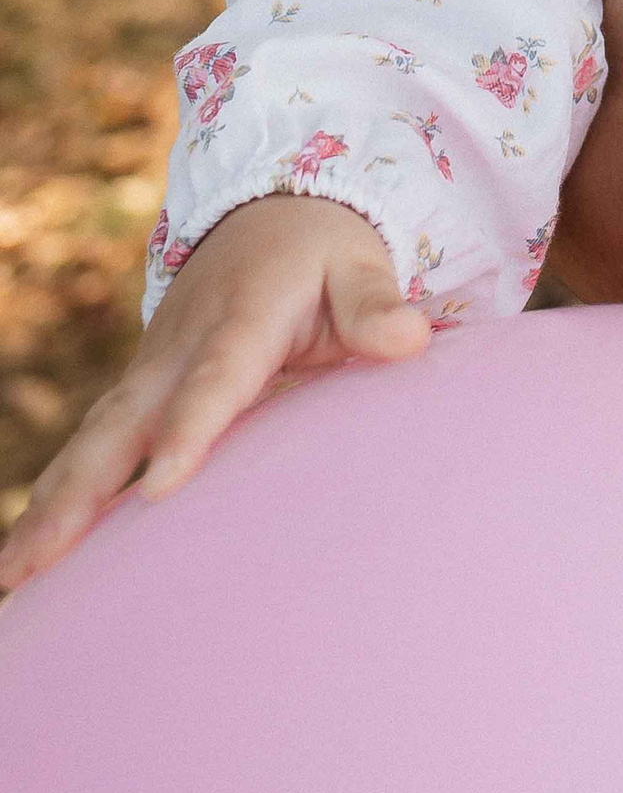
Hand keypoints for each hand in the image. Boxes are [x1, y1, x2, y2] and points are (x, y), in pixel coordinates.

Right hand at [0, 196, 426, 592]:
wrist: (267, 214)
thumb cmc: (322, 255)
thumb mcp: (359, 266)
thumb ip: (376, 306)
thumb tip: (412, 339)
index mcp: (241, 318)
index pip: (216, 378)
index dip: (188, 427)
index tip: (162, 483)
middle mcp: (179, 351)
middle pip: (123, 423)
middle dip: (79, 492)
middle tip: (39, 559)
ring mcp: (149, 377)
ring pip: (92, 445)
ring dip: (50, 509)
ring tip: (15, 578)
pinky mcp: (136, 399)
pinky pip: (89, 453)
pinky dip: (55, 503)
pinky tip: (26, 565)